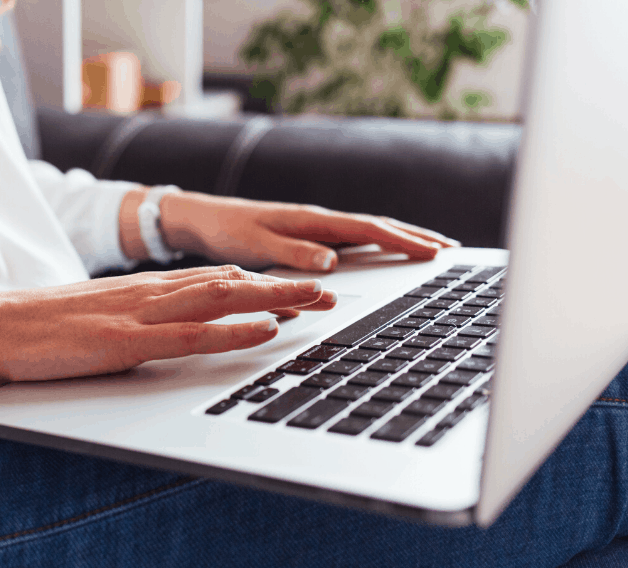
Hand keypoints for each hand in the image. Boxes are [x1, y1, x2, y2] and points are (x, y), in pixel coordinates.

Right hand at [0, 265, 335, 384]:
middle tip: (329, 291)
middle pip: (231, 283)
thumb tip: (168, 334)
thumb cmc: (42, 326)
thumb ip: (139, 322)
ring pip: (222, 299)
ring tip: (317, 301)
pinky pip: (190, 334)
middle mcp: (151, 293)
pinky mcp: (125, 340)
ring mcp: (140, 314)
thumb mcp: (100, 317)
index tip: (297, 289)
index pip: (215, 280)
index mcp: (145, 290)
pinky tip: (265, 331)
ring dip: (275, 299)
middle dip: (284, 287)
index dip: (262, 284)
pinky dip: (234, 331)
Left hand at [158, 192, 459, 271]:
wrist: (201, 219)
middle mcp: (318, 219)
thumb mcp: (256, 245)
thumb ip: (293, 254)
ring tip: (430, 249)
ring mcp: (314, 226)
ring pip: (367, 231)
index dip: (402, 241)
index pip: (367, 229)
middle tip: (450, 249)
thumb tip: (331, 263)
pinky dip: (376, 244)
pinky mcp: (307, 235)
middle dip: (414, 236)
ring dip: (400, 238)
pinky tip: (384, 252)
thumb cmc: (226, 231)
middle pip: (377, 225)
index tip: (433, 253)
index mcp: (311, 220)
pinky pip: (351, 239)